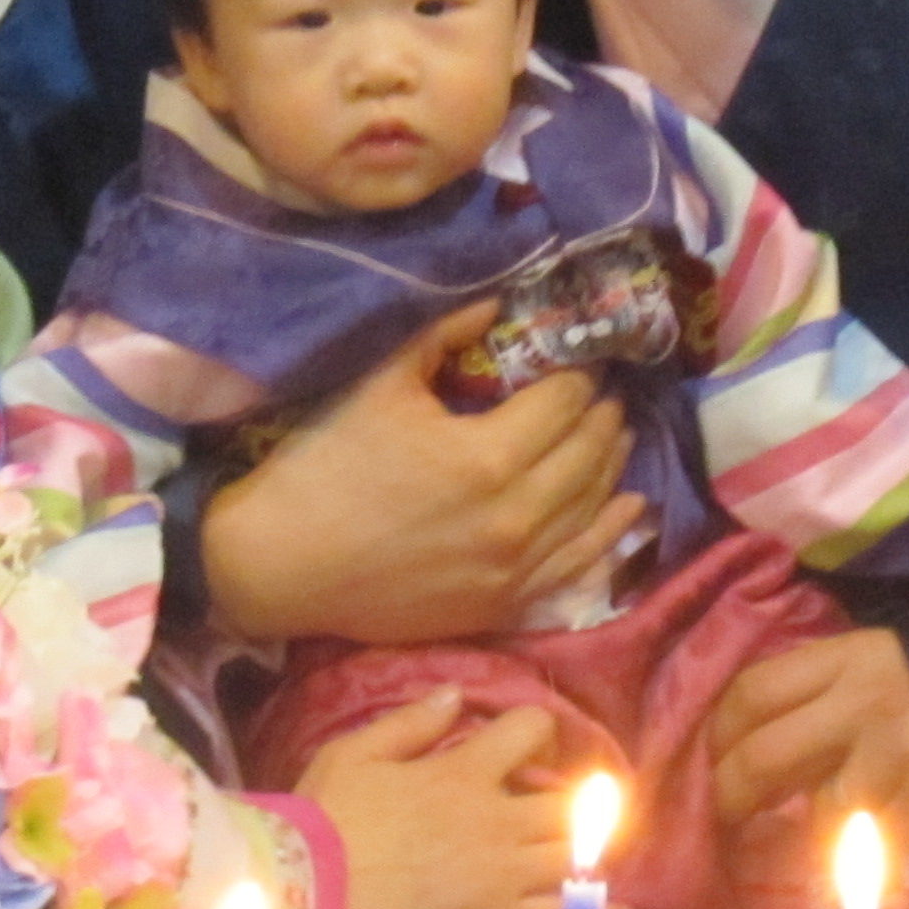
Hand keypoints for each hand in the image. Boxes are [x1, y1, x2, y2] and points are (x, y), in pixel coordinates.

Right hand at [199, 303, 642, 644]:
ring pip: (591, 508)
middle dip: (603, 414)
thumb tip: (499, 303)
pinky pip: (576, 567)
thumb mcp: (380, 384)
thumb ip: (444, 336)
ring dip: (612, 465)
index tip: (581, 353)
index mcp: (487, 456)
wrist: (279, 566)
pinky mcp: (500, 606)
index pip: (564, 402)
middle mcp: (516, 517)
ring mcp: (512, 570)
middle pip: (588, 453)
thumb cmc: (323, 466)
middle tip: (605, 389)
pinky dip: (608, 533)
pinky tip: (629, 508)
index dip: (580, 372)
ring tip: (617, 432)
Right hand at [298, 691, 573, 908]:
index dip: (534, 730)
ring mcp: (505, 877)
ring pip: (576, 857)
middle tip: (561, 812)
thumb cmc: (323, 822)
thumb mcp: (353, 751)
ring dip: (586, 853)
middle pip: (568, 803)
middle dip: (571, 802)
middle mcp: (499, 820)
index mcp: (466, 770)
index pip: (530, 729)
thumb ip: (411, 722)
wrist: (307, 902)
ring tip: (586, 859)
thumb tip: (458, 695)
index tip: (527, 742)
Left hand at [705, 625, 908, 857]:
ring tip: (798, 834)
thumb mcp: (869, 667)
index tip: (713, 757)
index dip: (719, 732)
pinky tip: (850, 859)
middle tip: (727, 815)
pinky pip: (867, 848)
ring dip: (801, 833)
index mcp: (850, 656)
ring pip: (815, 814)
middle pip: (764, 757)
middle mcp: (869, 703)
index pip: (753, 692)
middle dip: (730, 796)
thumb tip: (737, 739)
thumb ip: (813, 693)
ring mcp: (901, 760)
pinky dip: (851, 861)